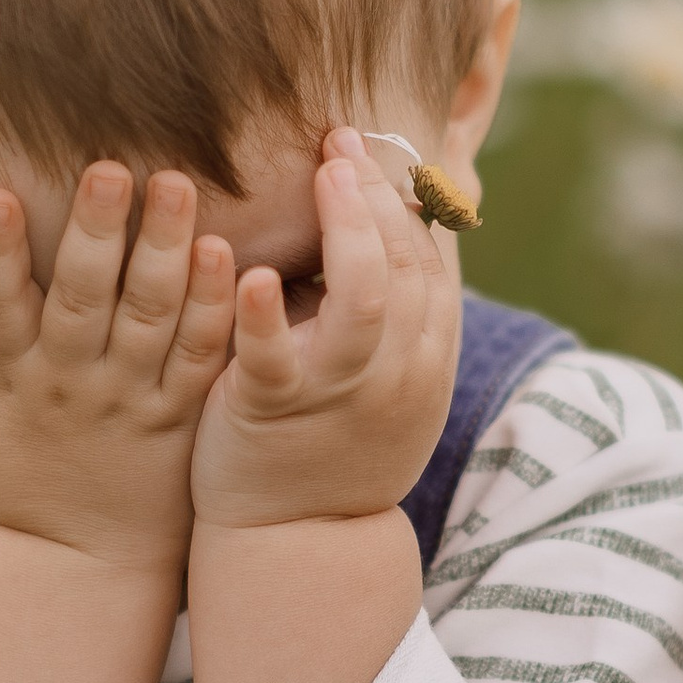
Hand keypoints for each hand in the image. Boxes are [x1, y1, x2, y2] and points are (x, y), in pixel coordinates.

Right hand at [0, 166, 234, 577]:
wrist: (84, 562)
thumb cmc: (18, 475)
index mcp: (12, 376)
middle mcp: (70, 383)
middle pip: (80, 299)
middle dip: (92, 231)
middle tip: (107, 166)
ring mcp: (129, 399)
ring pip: (148, 316)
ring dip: (163, 248)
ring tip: (176, 184)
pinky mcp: (179, 414)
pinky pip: (198, 354)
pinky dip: (210, 305)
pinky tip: (223, 251)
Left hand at [189, 130, 461, 532]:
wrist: (302, 541)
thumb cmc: (334, 444)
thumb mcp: (390, 380)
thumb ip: (395, 312)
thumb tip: (394, 225)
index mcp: (426, 356)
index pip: (430, 259)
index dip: (403, 197)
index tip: (370, 146)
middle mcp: (400, 372)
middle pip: (405, 263)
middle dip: (377, 194)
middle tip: (342, 140)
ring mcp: (344, 393)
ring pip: (364, 299)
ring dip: (347, 228)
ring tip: (324, 175)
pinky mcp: (280, 411)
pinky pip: (279, 357)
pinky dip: (267, 314)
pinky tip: (252, 273)